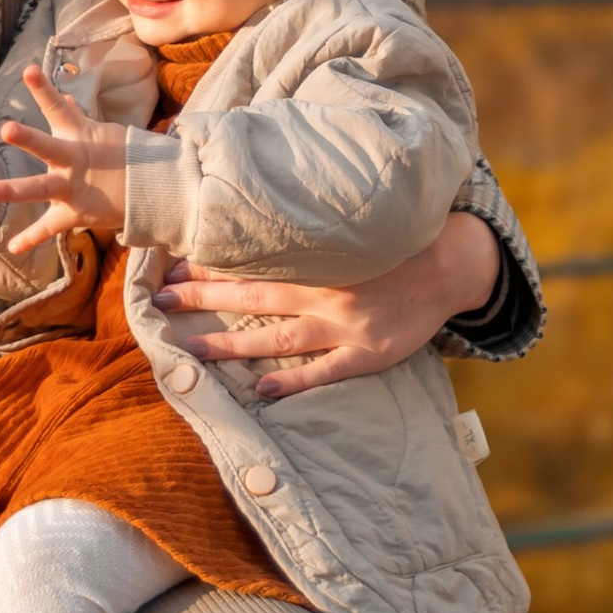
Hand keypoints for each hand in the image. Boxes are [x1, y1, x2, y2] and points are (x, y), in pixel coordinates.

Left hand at [0, 67, 129, 254]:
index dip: (43, 88)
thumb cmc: (124, 156)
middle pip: (48, 146)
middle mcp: (73, 159)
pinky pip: (50, 228)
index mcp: (80, 135)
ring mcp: (72, 187)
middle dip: (27, 138)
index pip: (59, 106)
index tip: (28, 70)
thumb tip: (67, 100)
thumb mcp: (101, 133)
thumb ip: (76, 118)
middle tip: (5, 128)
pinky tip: (12, 247)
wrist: (153, 190)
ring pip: (40, 188)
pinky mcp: (75, 213)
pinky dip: (31, 238)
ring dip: (12, 190)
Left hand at [150, 209, 502, 396]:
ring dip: (231, 344)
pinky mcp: (369, 354)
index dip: (210, 263)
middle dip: (204, 298)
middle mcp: (327, 290)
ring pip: (278, 337)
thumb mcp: (352, 225)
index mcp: (319, 258)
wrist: (452, 265)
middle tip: (160, 301)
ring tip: (189, 350)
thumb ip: (309, 228)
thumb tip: (257, 220)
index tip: (171, 265)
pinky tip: (260, 391)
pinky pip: (325, 371)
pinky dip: (293, 382)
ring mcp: (347, 325)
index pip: (253, 260)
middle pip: (254, 296)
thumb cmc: (396, 242)